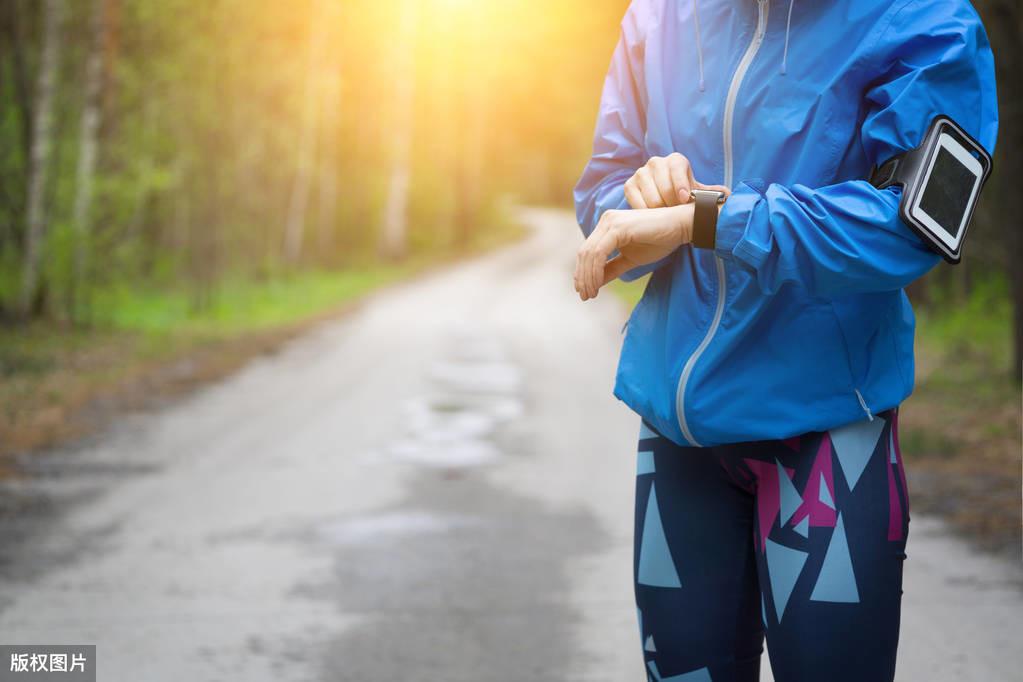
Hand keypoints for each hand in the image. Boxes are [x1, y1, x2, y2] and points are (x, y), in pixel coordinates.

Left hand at [574, 204, 693, 300]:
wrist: (681, 226)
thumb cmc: (659, 240)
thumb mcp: (631, 259)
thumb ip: (612, 268)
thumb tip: (595, 283)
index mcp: (607, 226)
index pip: (587, 251)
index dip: (582, 273)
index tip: (584, 291)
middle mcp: (606, 221)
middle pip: (584, 253)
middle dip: (582, 277)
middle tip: (585, 296)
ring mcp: (611, 222)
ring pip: (589, 253)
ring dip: (588, 277)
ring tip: (591, 293)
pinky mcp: (618, 227)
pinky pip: (600, 252)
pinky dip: (596, 270)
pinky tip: (598, 284)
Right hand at [625, 153, 729, 207]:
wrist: (666, 203)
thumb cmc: (684, 198)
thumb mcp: (699, 194)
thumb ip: (714, 194)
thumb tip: (730, 196)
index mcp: (676, 160)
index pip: (676, 167)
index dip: (681, 184)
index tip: (684, 199)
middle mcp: (656, 162)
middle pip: (663, 185)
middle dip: (671, 204)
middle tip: (677, 215)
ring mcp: (640, 173)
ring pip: (650, 196)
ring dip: (659, 211)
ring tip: (667, 217)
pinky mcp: (629, 186)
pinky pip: (636, 202)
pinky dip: (645, 212)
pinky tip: (653, 217)